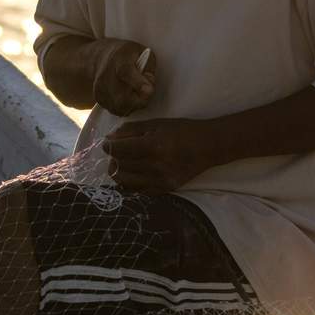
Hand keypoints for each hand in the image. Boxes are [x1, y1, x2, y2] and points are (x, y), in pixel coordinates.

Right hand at [91, 40, 155, 115]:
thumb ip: (149, 68)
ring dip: (133, 105)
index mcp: (121, 59)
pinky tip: (125, 95)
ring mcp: (100, 88)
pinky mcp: (98, 98)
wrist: (103, 57)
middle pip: (123, 98)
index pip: (126, 72)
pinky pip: (116, 110)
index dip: (138, 83)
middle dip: (140, 100)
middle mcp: (106, 74)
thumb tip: (148, 88)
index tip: (149, 90)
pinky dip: (124, 107)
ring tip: (134, 91)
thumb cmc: (128, 55)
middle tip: (145, 91)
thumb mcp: (143, 52)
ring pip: (121, 108)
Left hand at [102, 118, 216, 193]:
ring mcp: (159, 181)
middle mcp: (154, 166)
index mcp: (152, 146)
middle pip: (118, 165)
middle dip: (113, 157)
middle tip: (118, 150)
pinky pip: (135, 190)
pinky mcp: (163, 190)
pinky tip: (133, 172)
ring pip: (123, 180)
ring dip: (118, 170)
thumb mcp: (155, 123)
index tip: (107, 142)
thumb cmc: (181, 130)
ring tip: (124, 162)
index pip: (117, 150)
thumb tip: (109, 139)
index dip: (107, 145)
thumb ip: (130, 130)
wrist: (207, 147)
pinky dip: (129, 181)